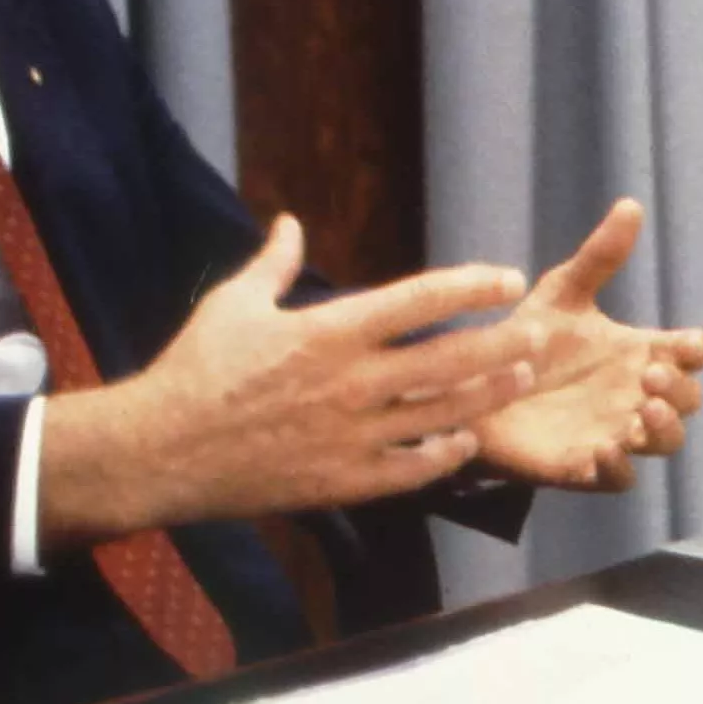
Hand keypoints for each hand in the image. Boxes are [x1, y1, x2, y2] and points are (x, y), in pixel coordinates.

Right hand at [39, 215, 540, 549]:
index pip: (419, 300)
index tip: (507, 279)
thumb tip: (289, 221)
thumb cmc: (197, 367)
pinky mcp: (344, 481)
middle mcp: (352, 382)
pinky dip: (445, 454)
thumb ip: (273, 262)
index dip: (470, 286)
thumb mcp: (234, 303)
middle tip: (537, 335)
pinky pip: (411, 469)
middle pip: (449, 360)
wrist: (165, 450)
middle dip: (500, 346)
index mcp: (329, 331)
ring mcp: (353, 436)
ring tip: (519, 380)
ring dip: (488, 396)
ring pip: (442, 414)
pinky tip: (466, 440)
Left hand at [471, 198, 702, 489]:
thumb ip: (600, 256)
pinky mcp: (584, 464)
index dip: (694, 351)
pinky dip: (619, 467)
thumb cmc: (529, 339)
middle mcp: (634, 395)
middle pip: (686, 400)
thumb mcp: (563, 292)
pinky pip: (619, 478)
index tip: (683, 343)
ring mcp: (615, 431)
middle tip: (648, 375)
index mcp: (637, 353)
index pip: (688, 356)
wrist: (474, 385)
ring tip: (641, 412)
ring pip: (664, 442)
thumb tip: (631, 203)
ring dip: (663, 429)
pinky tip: (603, 448)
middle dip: (679, 389)